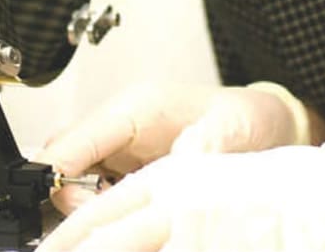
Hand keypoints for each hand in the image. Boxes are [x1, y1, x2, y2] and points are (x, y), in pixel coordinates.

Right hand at [35, 81, 310, 213]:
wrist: (264, 122)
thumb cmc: (246, 116)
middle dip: (70, 193)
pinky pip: (96, 188)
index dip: (61, 172)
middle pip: (62, 158)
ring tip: (127, 215)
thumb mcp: (233, 126)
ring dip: (87, 202)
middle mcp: (119, 125)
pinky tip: (134, 214)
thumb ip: (204, 143)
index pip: (75, 138)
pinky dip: (105, 207)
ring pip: (74, 175)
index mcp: (135, 108)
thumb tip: (180, 164)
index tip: (78, 207)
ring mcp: (122, 147)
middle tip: (109, 216)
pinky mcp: (129, 166)